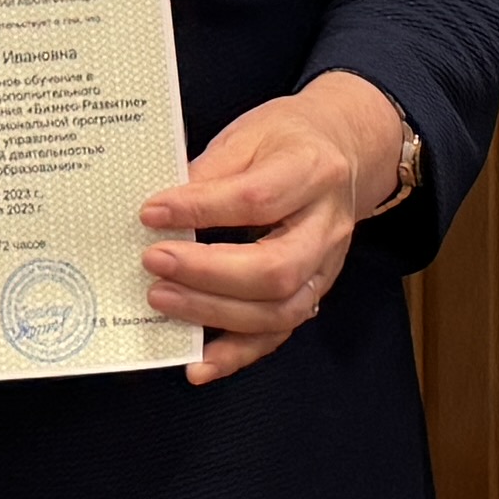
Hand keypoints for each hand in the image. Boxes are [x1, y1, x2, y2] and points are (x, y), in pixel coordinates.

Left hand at [139, 74, 409, 384]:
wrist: (346, 152)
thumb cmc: (290, 139)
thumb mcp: (250, 134)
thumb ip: (210, 171)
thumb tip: (161, 213)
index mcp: (313, 171)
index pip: (257, 199)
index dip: (200, 209)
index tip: (152, 213)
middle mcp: (327, 227)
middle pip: (275, 268)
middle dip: (207, 273)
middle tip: (154, 262)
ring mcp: (325, 267)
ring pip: (279, 310)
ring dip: (214, 314)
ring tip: (161, 300)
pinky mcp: (314, 293)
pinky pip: (278, 334)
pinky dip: (236, 354)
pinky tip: (197, 363)